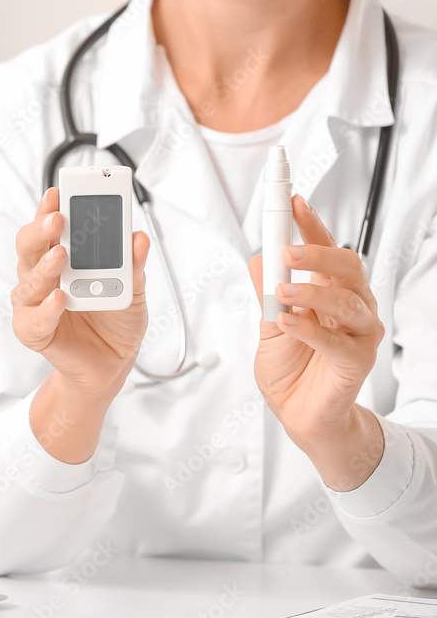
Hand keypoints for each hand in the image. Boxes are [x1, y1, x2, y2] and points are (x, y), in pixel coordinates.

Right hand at [13, 186, 149, 462]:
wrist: (111, 363)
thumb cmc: (114, 321)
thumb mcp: (135, 289)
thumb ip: (135, 266)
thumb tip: (138, 238)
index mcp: (64, 257)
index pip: (50, 226)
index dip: (50, 207)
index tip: (59, 192)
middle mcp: (44, 276)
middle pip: (30, 246)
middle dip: (41, 229)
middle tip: (58, 219)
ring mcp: (35, 303)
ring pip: (28, 279)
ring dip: (44, 265)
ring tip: (61, 255)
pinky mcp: (34, 331)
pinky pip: (34, 319)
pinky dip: (46, 309)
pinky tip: (60, 299)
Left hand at [248, 194, 384, 489]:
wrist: (299, 416)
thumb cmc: (290, 370)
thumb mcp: (267, 326)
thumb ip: (266, 293)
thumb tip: (259, 258)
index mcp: (326, 292)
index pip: (323, 249)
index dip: (310, 224)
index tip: (292, 202)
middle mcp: (349, 307)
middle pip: (345, 266)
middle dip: (316, 252)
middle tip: (286, 251)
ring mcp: (358, 333)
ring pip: (346, 300)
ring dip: (311, 292)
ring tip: (281, 294)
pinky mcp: (357, 361)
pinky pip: (338, 340)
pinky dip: (310, 329)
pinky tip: (289, 324)